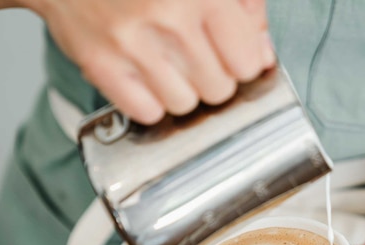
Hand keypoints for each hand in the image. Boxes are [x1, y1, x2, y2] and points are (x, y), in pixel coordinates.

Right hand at [25, 0, 274, 123]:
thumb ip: (245, 7)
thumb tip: (263, 57)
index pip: (248, 62)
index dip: (243, 62)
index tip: (231, 55)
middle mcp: (169, 16)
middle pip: (219, 89)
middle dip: (213, 77)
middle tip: (194, 55)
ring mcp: (133, 43)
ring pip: (185, 104)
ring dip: (181, 90)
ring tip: (167, 63)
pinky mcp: (101, 64)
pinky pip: (147, 112)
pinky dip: (150, 102)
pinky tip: (145, 76)